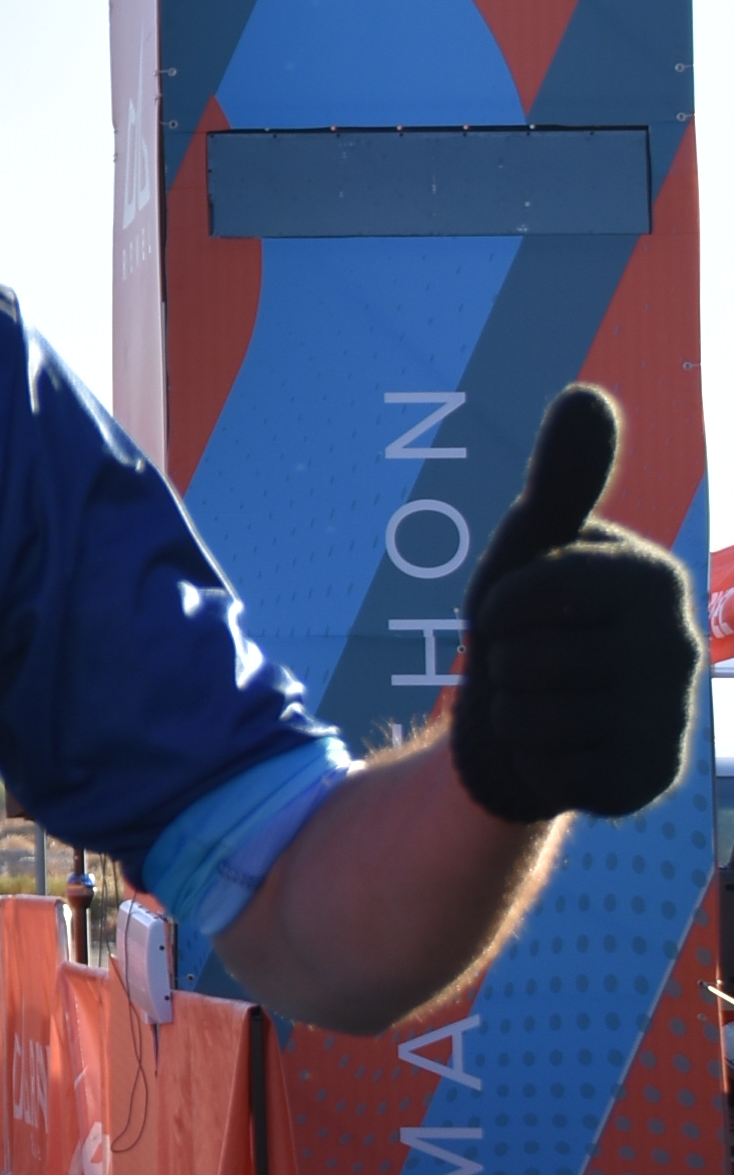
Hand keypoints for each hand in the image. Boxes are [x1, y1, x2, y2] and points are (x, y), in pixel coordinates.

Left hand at [449, 384, 701, 825]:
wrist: (534, 723)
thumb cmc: (529, 624)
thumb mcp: (532, 549)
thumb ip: (560, 479)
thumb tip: (589, 393)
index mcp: (651, 578)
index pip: (534, 588)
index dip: (497, 605)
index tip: (512, 611)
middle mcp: (678, 645)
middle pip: (522, 659)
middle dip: (502, 663)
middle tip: (531, 665)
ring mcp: (669, 718)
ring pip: (528, 715)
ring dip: (511, 712)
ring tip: (541, 704)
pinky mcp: (648, 780)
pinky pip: (546, 771)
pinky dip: (531, 763)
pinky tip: (559, 750)